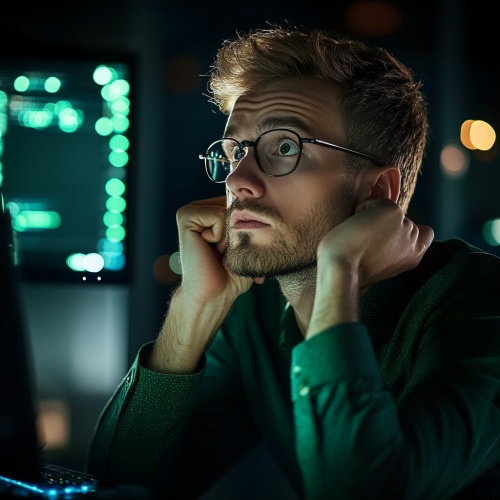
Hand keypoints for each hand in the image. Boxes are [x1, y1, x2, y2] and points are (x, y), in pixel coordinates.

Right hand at [176, 195, 253, 304]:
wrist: (214, 294)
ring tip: (217, 251)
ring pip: (227, 209)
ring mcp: (191, 211)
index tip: (235, 249)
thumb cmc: (231, 273)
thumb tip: (254, 199)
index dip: (245, 225)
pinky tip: (208, 248)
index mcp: (213, 213)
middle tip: (225, 252)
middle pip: (235, 203)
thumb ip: (249, 220)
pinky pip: (217, 215)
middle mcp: (201, 209)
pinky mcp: (185, 217)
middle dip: (238, 230)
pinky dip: (219, 235)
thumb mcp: (246, 242)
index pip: (240, 203)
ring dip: (228, 235)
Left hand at [317, 198, 433, 292]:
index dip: (406, 230)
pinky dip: (359, 210)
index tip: (387, 236)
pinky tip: (354, 228)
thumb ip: (391, 248)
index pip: (425, 234)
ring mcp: (406, 225)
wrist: (341, 269)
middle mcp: (415, 241)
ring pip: (385, 210)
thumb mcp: (380, 263)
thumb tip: (385, 230)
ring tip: (358, 236)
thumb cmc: (350, 269)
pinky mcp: (394, 212)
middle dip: (382, 224)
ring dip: (370, 218)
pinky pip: (372, 202)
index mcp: (413, 257)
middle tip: (365, 240)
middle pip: (401, 219)